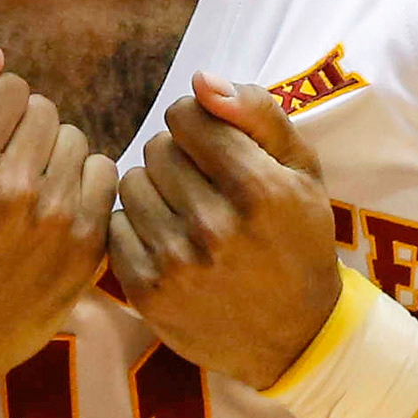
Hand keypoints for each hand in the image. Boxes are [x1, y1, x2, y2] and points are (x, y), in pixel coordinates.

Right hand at [0, 49, 117, 417]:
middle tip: (1, 169)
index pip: (10, 87)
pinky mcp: (87, 248)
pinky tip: (55, 208)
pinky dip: (84, 185)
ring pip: (77, 141)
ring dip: (54, 156)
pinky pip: (106, 177)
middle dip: (22, 130)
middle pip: (45, 110)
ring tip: (27, 191)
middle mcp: (15, 187)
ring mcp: (57, 220)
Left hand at [108, 74, 342, 389]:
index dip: (197, 123)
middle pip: (157, 148)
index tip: (211, 145)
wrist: (296, 337)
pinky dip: (137, 226)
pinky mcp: (147, 291)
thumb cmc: (299, 241)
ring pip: (131, 182)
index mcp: (260, 190)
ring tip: (184, 211)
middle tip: (203, 185)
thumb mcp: (302, 171)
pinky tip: (167, 239)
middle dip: (177, 157)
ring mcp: (177, 262)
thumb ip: (258, 114)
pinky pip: (116, 225)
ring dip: (154, 189)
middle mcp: (216, 226)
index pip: (186, 115)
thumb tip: (200, 80)